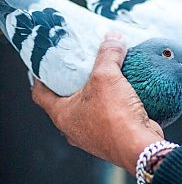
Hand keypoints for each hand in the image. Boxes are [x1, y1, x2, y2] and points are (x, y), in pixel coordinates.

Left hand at [31, 32, 163, 174]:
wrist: (140, 146)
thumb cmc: (114, 116)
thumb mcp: (107, 77)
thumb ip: (108, 54)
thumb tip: (113, 37)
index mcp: (62, 115)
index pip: (40, 94)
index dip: (40, 78)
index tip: (45, 65)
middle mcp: (73, 129)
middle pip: (65, 102)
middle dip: (71, 84)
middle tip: (79, 66)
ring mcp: (92, 136)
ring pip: (87, 110)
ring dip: (94, 95)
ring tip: (103, 76)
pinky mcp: (110, 138)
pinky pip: (106, 117)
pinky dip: (111, 104)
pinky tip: (121, 92)